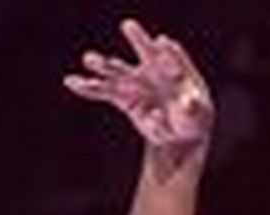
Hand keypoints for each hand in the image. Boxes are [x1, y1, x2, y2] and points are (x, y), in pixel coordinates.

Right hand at [65, 19, 213, 153]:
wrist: (179, 134)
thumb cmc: (193, 119)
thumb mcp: (198, 116)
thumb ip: (193, 108)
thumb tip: (188, 101)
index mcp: (175, 67)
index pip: (171, 54)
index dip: (167, 51)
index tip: (162, 42)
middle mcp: (154, 70)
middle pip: (145, 51)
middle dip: (138, 39)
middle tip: (129, 25)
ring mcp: (137, 83)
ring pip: (119, 70)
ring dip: (105, 65)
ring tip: (89, 59)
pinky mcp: (124, 98)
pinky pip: (103, 91)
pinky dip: (87, 87)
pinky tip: (71, 81)